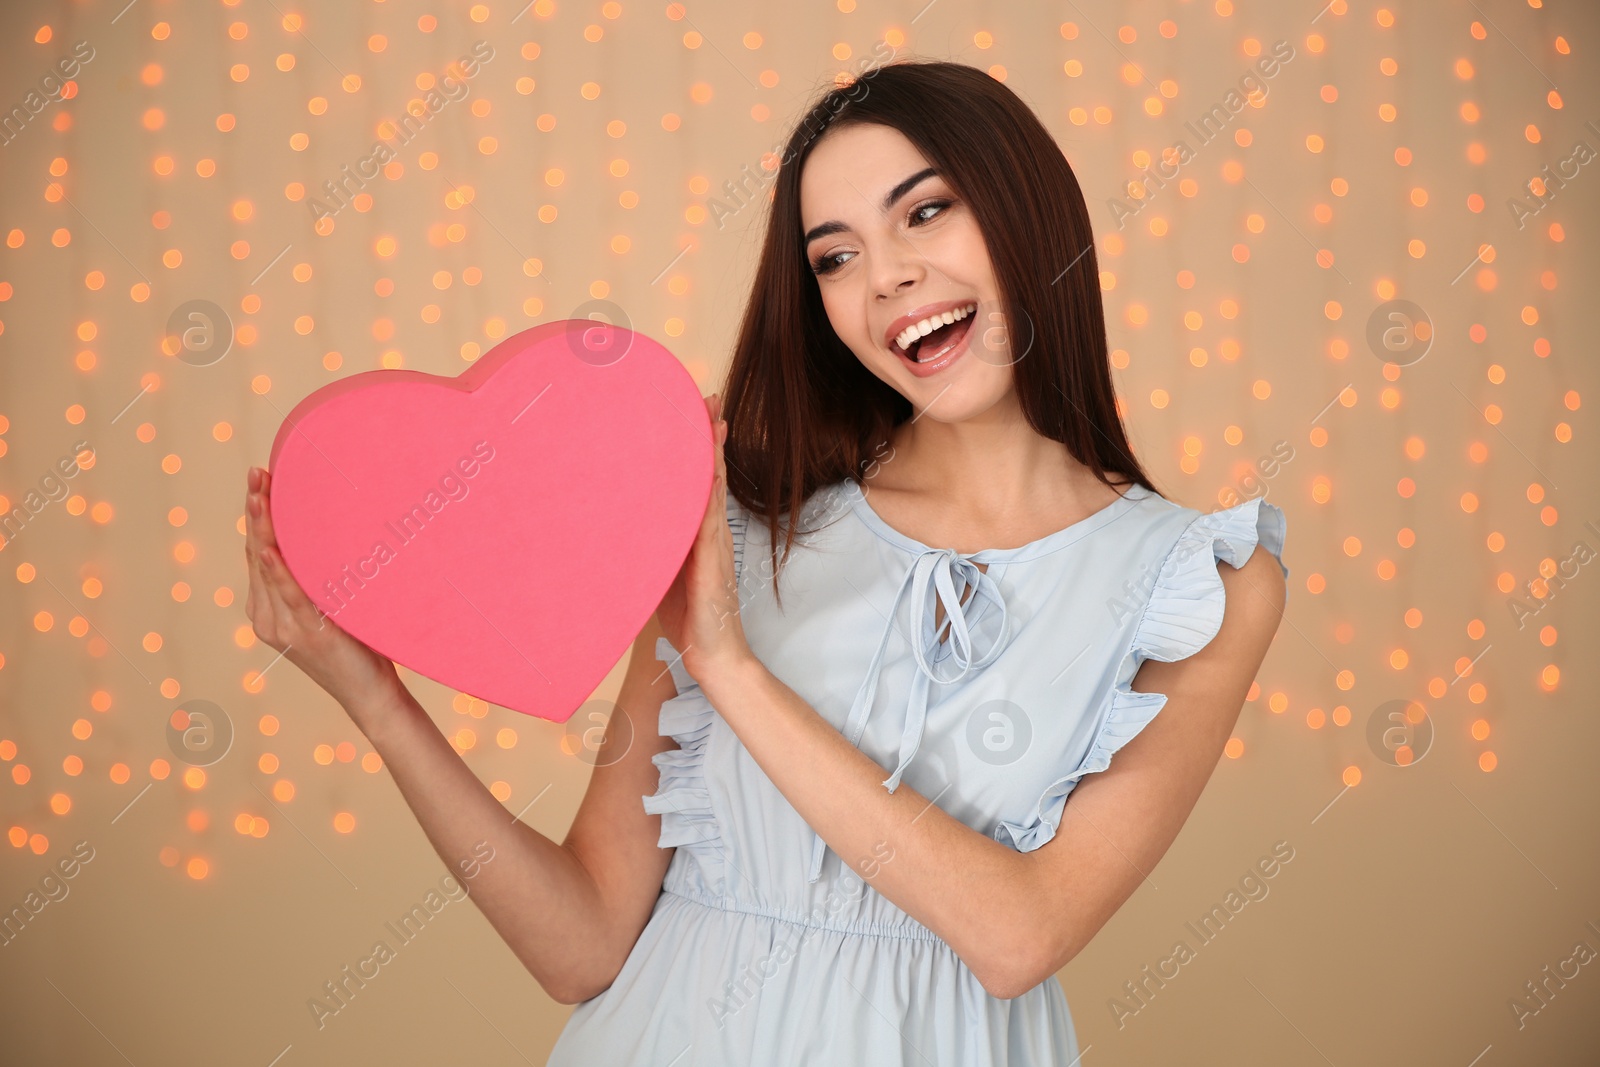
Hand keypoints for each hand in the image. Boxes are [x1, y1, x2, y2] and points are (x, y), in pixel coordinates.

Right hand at [243, 465, 402, 711]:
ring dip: (262, 528)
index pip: (257, 552)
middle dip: (255, 512)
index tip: (260, 478)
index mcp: (268, 608)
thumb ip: (320, 577)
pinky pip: (290, 596)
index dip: (256, 516)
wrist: (372, 695)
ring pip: (267, 568)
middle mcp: (268, 617)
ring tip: (259, 494)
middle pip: (256, 553)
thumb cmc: (358, 646)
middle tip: (256, 473)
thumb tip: (335, 530)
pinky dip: (277, 571)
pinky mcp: (307, 635)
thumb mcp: (333, 604)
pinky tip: (268, 548)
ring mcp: (284, 627)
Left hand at [655, 393, 753, 687]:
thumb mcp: (657, 571)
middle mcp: (709, 530)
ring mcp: (714, 542)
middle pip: (711, 471)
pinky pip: (710, 518)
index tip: (691, 413)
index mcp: (695, 532)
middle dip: (709, 434)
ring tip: (714, 417)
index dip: (697, 447)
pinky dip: (710, 490)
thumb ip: (644, 546)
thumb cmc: (685, 617)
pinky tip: (709, 468)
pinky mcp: (713, 559)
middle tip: (707, 396)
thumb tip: (612, 526)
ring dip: (714, 451)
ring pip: (714, 486)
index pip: (698, 479)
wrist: (711, 654)